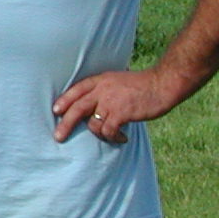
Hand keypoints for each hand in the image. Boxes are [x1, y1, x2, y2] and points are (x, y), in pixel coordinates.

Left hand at [52, 67, 184, 143]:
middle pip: (77, 108)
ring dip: (100, 134)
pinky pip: (108, 131)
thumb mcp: (119, 81)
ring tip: (112, 135)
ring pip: (93, 124)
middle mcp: (103, 89)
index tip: (55, 110)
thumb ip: (106, 90)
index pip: (77, 89)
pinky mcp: (121, 112)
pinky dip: (113, 137)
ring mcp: (111, 101)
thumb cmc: (144, 85)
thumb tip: (96, 107)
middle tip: (58, 136)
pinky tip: (122, 137)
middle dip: (66, 123)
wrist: (163, 83)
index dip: (65, 100)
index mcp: (102, 80)